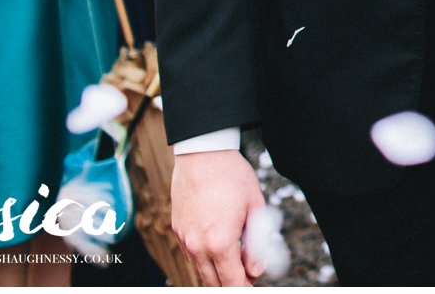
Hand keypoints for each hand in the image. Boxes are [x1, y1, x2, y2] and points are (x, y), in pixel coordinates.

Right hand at [172, 149, 266, 285]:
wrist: (202, 154)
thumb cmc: (232, 176)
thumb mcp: (255, 207)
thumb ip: (256, 243)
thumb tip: (256, 269)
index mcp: (220, 242)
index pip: (232, 282)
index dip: (245, 288)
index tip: (253, 286)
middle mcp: (197, 246)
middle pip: (213, 284)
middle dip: (231, 285)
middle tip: (246, 278)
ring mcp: (184, 239)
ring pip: (199, 272)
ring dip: (216, 275)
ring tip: (235, 263)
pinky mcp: (177, 230)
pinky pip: (190, 256)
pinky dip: (204, 261)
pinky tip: (218, 249)